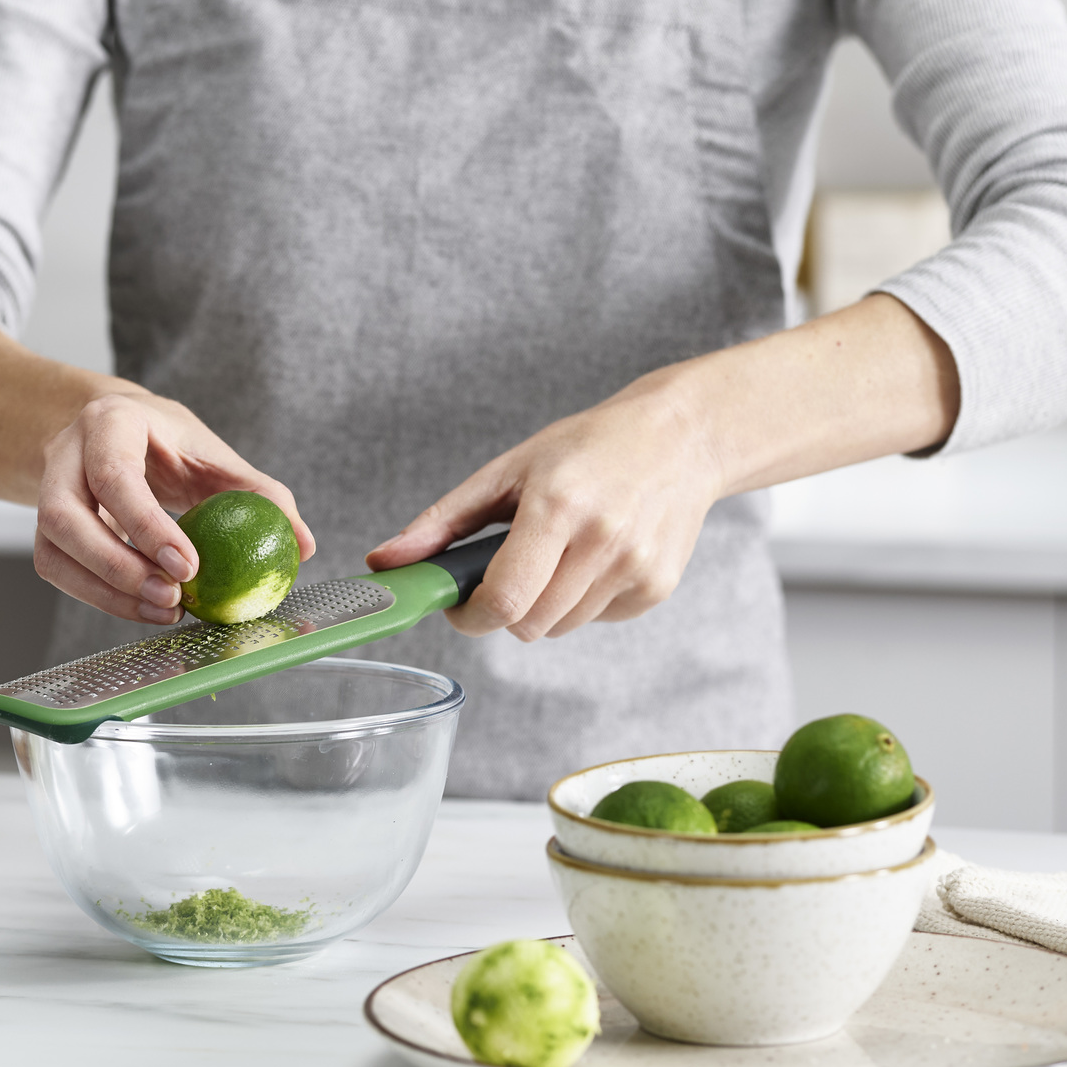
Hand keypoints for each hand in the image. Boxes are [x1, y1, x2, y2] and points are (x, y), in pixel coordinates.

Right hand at [37, 389, 315, 624]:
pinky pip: (57, 570)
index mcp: (110, 422)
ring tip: (165, 610)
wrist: (118, 433)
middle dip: (118, 565)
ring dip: (106, 590)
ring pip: (54, 549)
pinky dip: (98, 597)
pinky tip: (142, 608)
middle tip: (172, 597)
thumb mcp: (215, 455)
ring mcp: (47, 490)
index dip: (148, 526)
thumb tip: (304, 544)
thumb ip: (260, 493)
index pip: (115, 476)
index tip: (189, 567)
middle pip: (66, 516)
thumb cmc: (170, 444)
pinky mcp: (46, 529)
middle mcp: (66, 453)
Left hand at [363, 294, 959, 640]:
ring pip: (559, 628)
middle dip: (505, 608)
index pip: (503, 599)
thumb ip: (443, 521)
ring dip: (543, 605)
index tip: (461, 606)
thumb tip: (384, 560)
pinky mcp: (656, 588)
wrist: (682, 438)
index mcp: (557, 506)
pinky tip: (595, 557)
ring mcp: (634, 568)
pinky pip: (596, 619)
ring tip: (558, 553)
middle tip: (507, 570)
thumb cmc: (589, 448)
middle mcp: (601, 540)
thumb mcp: (509, 469)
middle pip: (528, 624)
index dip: (471, 616)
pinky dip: (583, 600)